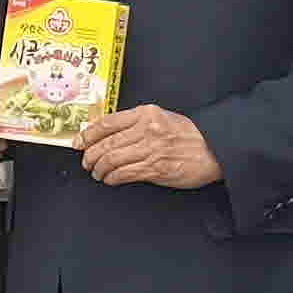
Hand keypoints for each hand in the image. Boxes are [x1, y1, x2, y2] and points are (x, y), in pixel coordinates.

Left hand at [77, 106, 223, 190]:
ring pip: (112, 159)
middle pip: (106, 143)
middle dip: (90, 155)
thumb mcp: (162, 118)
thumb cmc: (189, 135)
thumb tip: (109, 134)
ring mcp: (150, 149)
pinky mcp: (155, 168)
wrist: (214, 149)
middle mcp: (146, 129)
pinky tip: (110, 180)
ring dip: (100, 169)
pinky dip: (112, 178)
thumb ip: (137, 123)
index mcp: (146, 113)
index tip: (79, 142)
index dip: (88, 134)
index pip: (107, 123)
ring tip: (97, 173)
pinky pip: (124, 174)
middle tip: (86, 162)